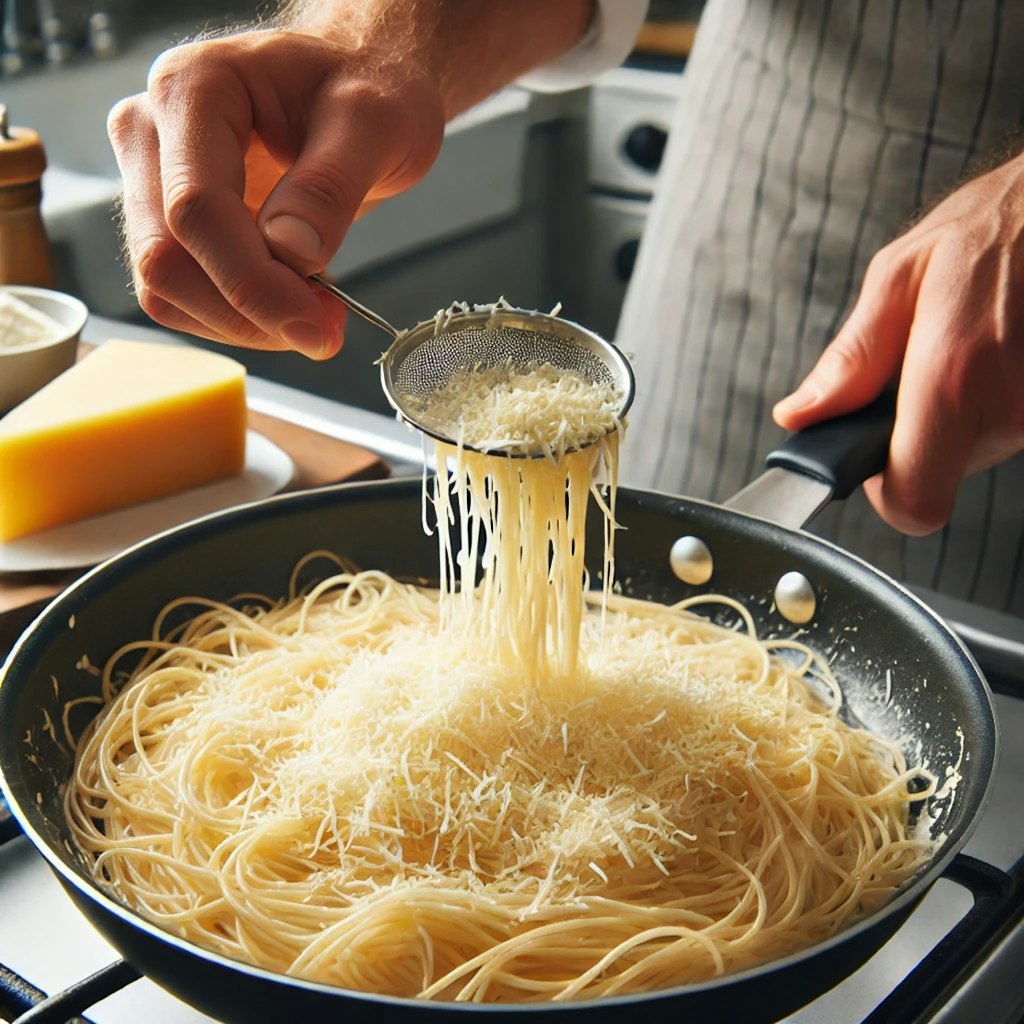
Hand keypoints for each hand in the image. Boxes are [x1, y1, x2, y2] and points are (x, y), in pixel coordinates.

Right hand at [108, 29, 445, 357]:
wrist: (357, 92)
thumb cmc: (365, 87)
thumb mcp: (374, 122)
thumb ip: (330, 184)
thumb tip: (290, 251)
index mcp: (193, 89)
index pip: (196, 209)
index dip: (254, 282)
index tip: (318, 325)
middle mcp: (151, 132)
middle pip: (166, 258)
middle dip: (250, 312)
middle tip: (327, 329)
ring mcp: (152, 181)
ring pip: (165, 290)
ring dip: (242, 325)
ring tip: (318, 312)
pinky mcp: (169, 225)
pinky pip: (182, 299)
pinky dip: (238, 321)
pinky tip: (291, 302)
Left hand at [773, 153, 1023, 534]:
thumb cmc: (995, 225)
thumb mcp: (900, 277)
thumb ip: (849, 360)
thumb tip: (801, 415)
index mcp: (952, 380)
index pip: (913, 503)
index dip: (884, 490)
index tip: (870, 454)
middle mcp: (1006, 411)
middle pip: (936, 474)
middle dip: (915, 433)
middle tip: (922, 367)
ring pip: (971, 452)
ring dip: (954, 414)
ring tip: (966, 346)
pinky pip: (1003, 428)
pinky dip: (987, 402)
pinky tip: (993, 352)